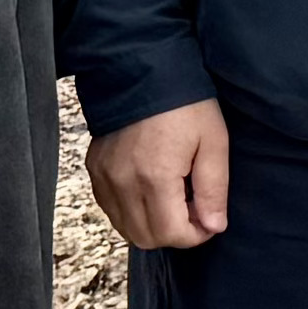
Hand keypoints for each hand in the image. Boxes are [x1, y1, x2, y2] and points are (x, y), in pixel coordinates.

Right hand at [85, 98, 231, 252]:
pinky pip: (111, 208)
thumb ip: (213, 189)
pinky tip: (151, 190)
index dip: (195, 236)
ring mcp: (103, 177)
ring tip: (173, 197)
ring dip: (152, 224)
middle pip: (145, 238)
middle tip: (193, 209)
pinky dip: (131, 211)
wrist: (144, 70)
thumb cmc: (185, 104)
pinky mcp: (94, 169)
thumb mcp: (213, 142)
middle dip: (174, 233)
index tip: (209, 220)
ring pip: (125, 228)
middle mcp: (122, 182)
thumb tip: (213, 226)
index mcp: (154, 177)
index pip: (171, 234)